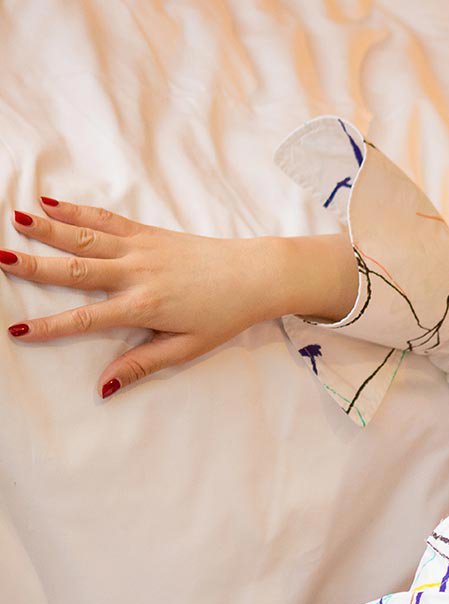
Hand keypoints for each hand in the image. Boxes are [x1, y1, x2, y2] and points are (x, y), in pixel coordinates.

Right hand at [3, 200, 279, 397]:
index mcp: (143, 307)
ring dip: (48, 228)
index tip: (19, 330)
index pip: (87, 319)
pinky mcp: (147, 232)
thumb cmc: (222, 316)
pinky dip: (76, 209)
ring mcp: (140, 248)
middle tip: (0, 259)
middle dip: (36, 266)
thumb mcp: (185, 349)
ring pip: (85, 235)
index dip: (51, 327)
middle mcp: (136, 273)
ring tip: (15, 219)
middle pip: (76, 268)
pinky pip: (105, 218)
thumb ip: (142, 364)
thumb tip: (105, 385)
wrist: (252, 275)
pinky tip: (50, 201)